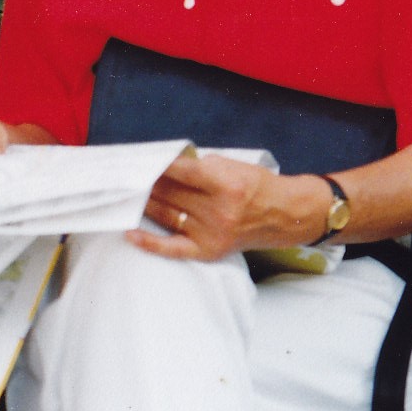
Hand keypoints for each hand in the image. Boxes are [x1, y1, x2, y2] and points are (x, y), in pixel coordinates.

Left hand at [129, 152, 323, 260]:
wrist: (286, 215)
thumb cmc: (258, 186)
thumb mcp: (233, 166)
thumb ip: (200, 166)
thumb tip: (165, 167)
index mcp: (226, 184)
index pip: (180, 171)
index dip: (157, 164)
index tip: (138, 159)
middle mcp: (218, 211)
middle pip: (170, 193)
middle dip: (146, 182)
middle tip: (126, 175)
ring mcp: (212, 233)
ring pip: (166, 214)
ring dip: (144, 203)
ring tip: (125, 193)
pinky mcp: (209, 250)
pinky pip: (173, 248)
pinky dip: (149, 242)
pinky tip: (130, 233)